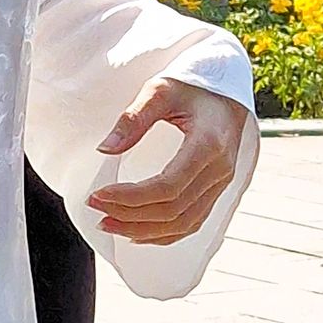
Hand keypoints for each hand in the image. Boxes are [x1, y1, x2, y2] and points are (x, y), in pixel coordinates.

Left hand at [88, 81, 247, 243]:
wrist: (227, 94)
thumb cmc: (193, 88)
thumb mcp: (161, 89)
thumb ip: (133, 117)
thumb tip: (105, 149)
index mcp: (209, 144)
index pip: (168, 186)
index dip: (130, 197)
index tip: (98, 195)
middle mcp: (220, 170)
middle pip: (173, 211)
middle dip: (130, 215)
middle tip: (96, 209)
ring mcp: (221, 184)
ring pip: (183, 224)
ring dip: (143, 230)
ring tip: (108, 223)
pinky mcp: (216, 191)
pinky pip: (192, 223)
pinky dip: (163, 234)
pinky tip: (136, 232)